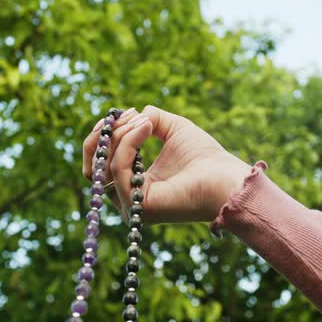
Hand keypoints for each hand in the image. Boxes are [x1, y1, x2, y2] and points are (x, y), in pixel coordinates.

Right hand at [82, 106, 250, 223]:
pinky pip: (119, 169)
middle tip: (117, 117)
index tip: (120, 114)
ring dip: (120, 135)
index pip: (101, 165)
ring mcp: (133, 207)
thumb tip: (131, 115)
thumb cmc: (206, 157)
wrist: (226, 178)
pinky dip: (129, 143)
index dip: (103, 137)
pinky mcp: (139, 207)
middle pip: (94, 169)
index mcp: (136, 185)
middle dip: (101, 137)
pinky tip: (146, 127)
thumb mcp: (173, 129)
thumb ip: (149, 119)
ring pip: (106, 165)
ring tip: (144, 121)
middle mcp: (130, 199)